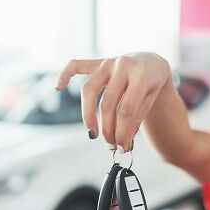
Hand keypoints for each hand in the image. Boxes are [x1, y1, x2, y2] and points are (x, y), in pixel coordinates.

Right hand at [54, 52, 170, 151]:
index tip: (122, 147)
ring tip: (92, 134)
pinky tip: (57, 88)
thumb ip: (135, 119)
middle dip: (107, 128)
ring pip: (88, 90)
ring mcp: (108, 62)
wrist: (151, 62)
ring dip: (88, 115)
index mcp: (141, 75)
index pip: (126, 110)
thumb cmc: (151, 84)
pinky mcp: (97, 62)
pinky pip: (76, 65)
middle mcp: (122, 65)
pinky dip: (64, 75)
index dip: (122, 132)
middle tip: (110, 144)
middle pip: (107, 103)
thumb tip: (122, 142)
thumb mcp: (150, 101)